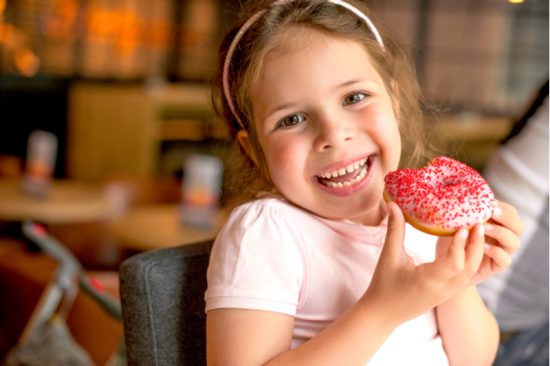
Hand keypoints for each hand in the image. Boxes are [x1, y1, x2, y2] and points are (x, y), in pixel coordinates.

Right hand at [363, 202, 485, 324]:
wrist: (383, 313)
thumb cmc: (383, 285)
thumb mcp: (388, 256)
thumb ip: (394, 230)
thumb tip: (393, 204)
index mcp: (428, 280)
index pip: (455, 263)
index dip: (461, 245)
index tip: (464, 227)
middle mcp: (442, 289)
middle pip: (469, 268)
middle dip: (476, 246)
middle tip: (479, 224)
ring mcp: (446, 293)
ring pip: (470, 273)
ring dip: (476, 253)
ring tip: (476, 232)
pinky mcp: (446, 294)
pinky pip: (465, 277)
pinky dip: (470, 262)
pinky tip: (469, 247)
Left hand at [437, 200, 522, 285]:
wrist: (446, 265)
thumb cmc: (453, 239)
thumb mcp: (457, 223)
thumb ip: (464, 213)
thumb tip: (460, 195)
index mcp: (498, 224)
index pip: (511, 212)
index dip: (503, 207)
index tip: (489, 202)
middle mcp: (503, 237)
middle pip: (519, 226)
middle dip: (507, 218)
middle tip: (491, 212)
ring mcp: (502, 252)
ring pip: (514, 242)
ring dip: (500, 233)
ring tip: (482, 228)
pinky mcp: (496, 266)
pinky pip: (505, 260)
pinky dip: (496, 252)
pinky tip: (482, 246)